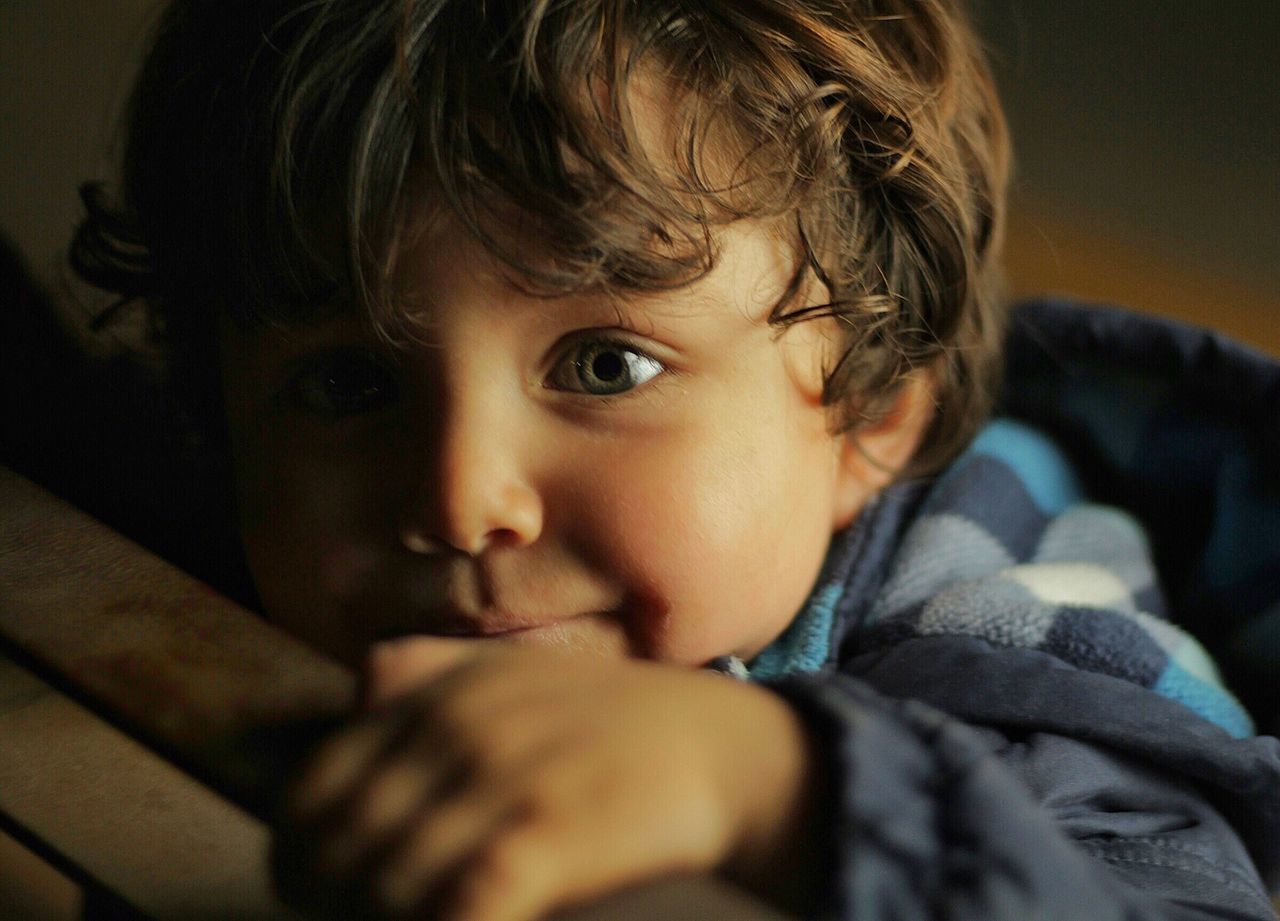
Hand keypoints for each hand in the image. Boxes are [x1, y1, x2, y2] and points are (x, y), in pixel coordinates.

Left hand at [271, 639, 820, 920]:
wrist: (720, 748)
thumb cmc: (608, 720)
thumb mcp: (509, 668)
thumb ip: (428, 670)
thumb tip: (358, 685)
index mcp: (436, 689)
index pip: (314, 784)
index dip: (298, 851)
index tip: (316, 889)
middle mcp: (455, 726)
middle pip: (335, 840)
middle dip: (330, 898)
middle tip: (361, 918)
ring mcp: (499, 778)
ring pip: (383, 884)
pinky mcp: (543, 834)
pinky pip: (455, 908)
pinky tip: (470, 919)